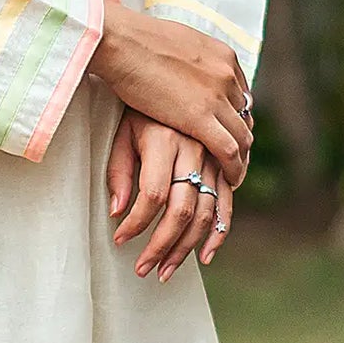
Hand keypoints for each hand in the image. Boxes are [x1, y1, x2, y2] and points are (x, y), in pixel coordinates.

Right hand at [89, 4, 250, 183]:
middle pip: (245, 116)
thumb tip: (183, 65)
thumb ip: (189, 59)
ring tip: (234, 175)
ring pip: (242, 137)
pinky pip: (229, 150)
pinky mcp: (200, 117)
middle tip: (234, 158)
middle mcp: (226, 75)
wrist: (121, 41)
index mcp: (222, 56)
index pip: (241, 94)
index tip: (228, 131)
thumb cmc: (134, 41)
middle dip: (241, 139)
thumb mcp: (176, 43)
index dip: (236, 117)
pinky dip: (234, 168)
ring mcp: (216, 96)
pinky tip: (229, 180)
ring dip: (241, 158)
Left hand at [107, 111, 233, 278]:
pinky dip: (218, 232)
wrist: (170, 70)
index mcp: (164, 139)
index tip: (119, 240)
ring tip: (165, 272)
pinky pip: (227, 202)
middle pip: (182, 209)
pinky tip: (205, 256)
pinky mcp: (224, 162)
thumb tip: (116, 212)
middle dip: (161, 246)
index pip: (153, 195)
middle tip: (143, 269)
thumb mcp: (122, 131)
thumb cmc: (139, 106)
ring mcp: (214, 156)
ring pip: (206, 212)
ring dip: (186, 248)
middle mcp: (194, 148)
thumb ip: (119, 171)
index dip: (136, 223)